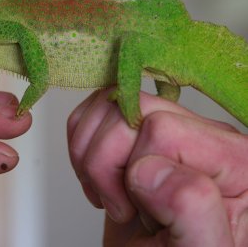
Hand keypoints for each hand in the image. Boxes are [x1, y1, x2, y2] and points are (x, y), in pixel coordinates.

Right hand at [67, 89, 247, 245]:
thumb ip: (191, 209)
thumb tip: (148, 169)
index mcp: (232, 157)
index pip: (164, 128)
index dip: (137, 170)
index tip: (136, 209)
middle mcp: (199, 132)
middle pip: (131, 109)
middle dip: (106, 162)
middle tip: (120, 203)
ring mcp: (163, 126)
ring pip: (108, 103)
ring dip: (90, 153)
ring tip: (108, 191)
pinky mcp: (134, 129)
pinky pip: (95, 110)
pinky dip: (81, 145)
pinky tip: (98, 176)